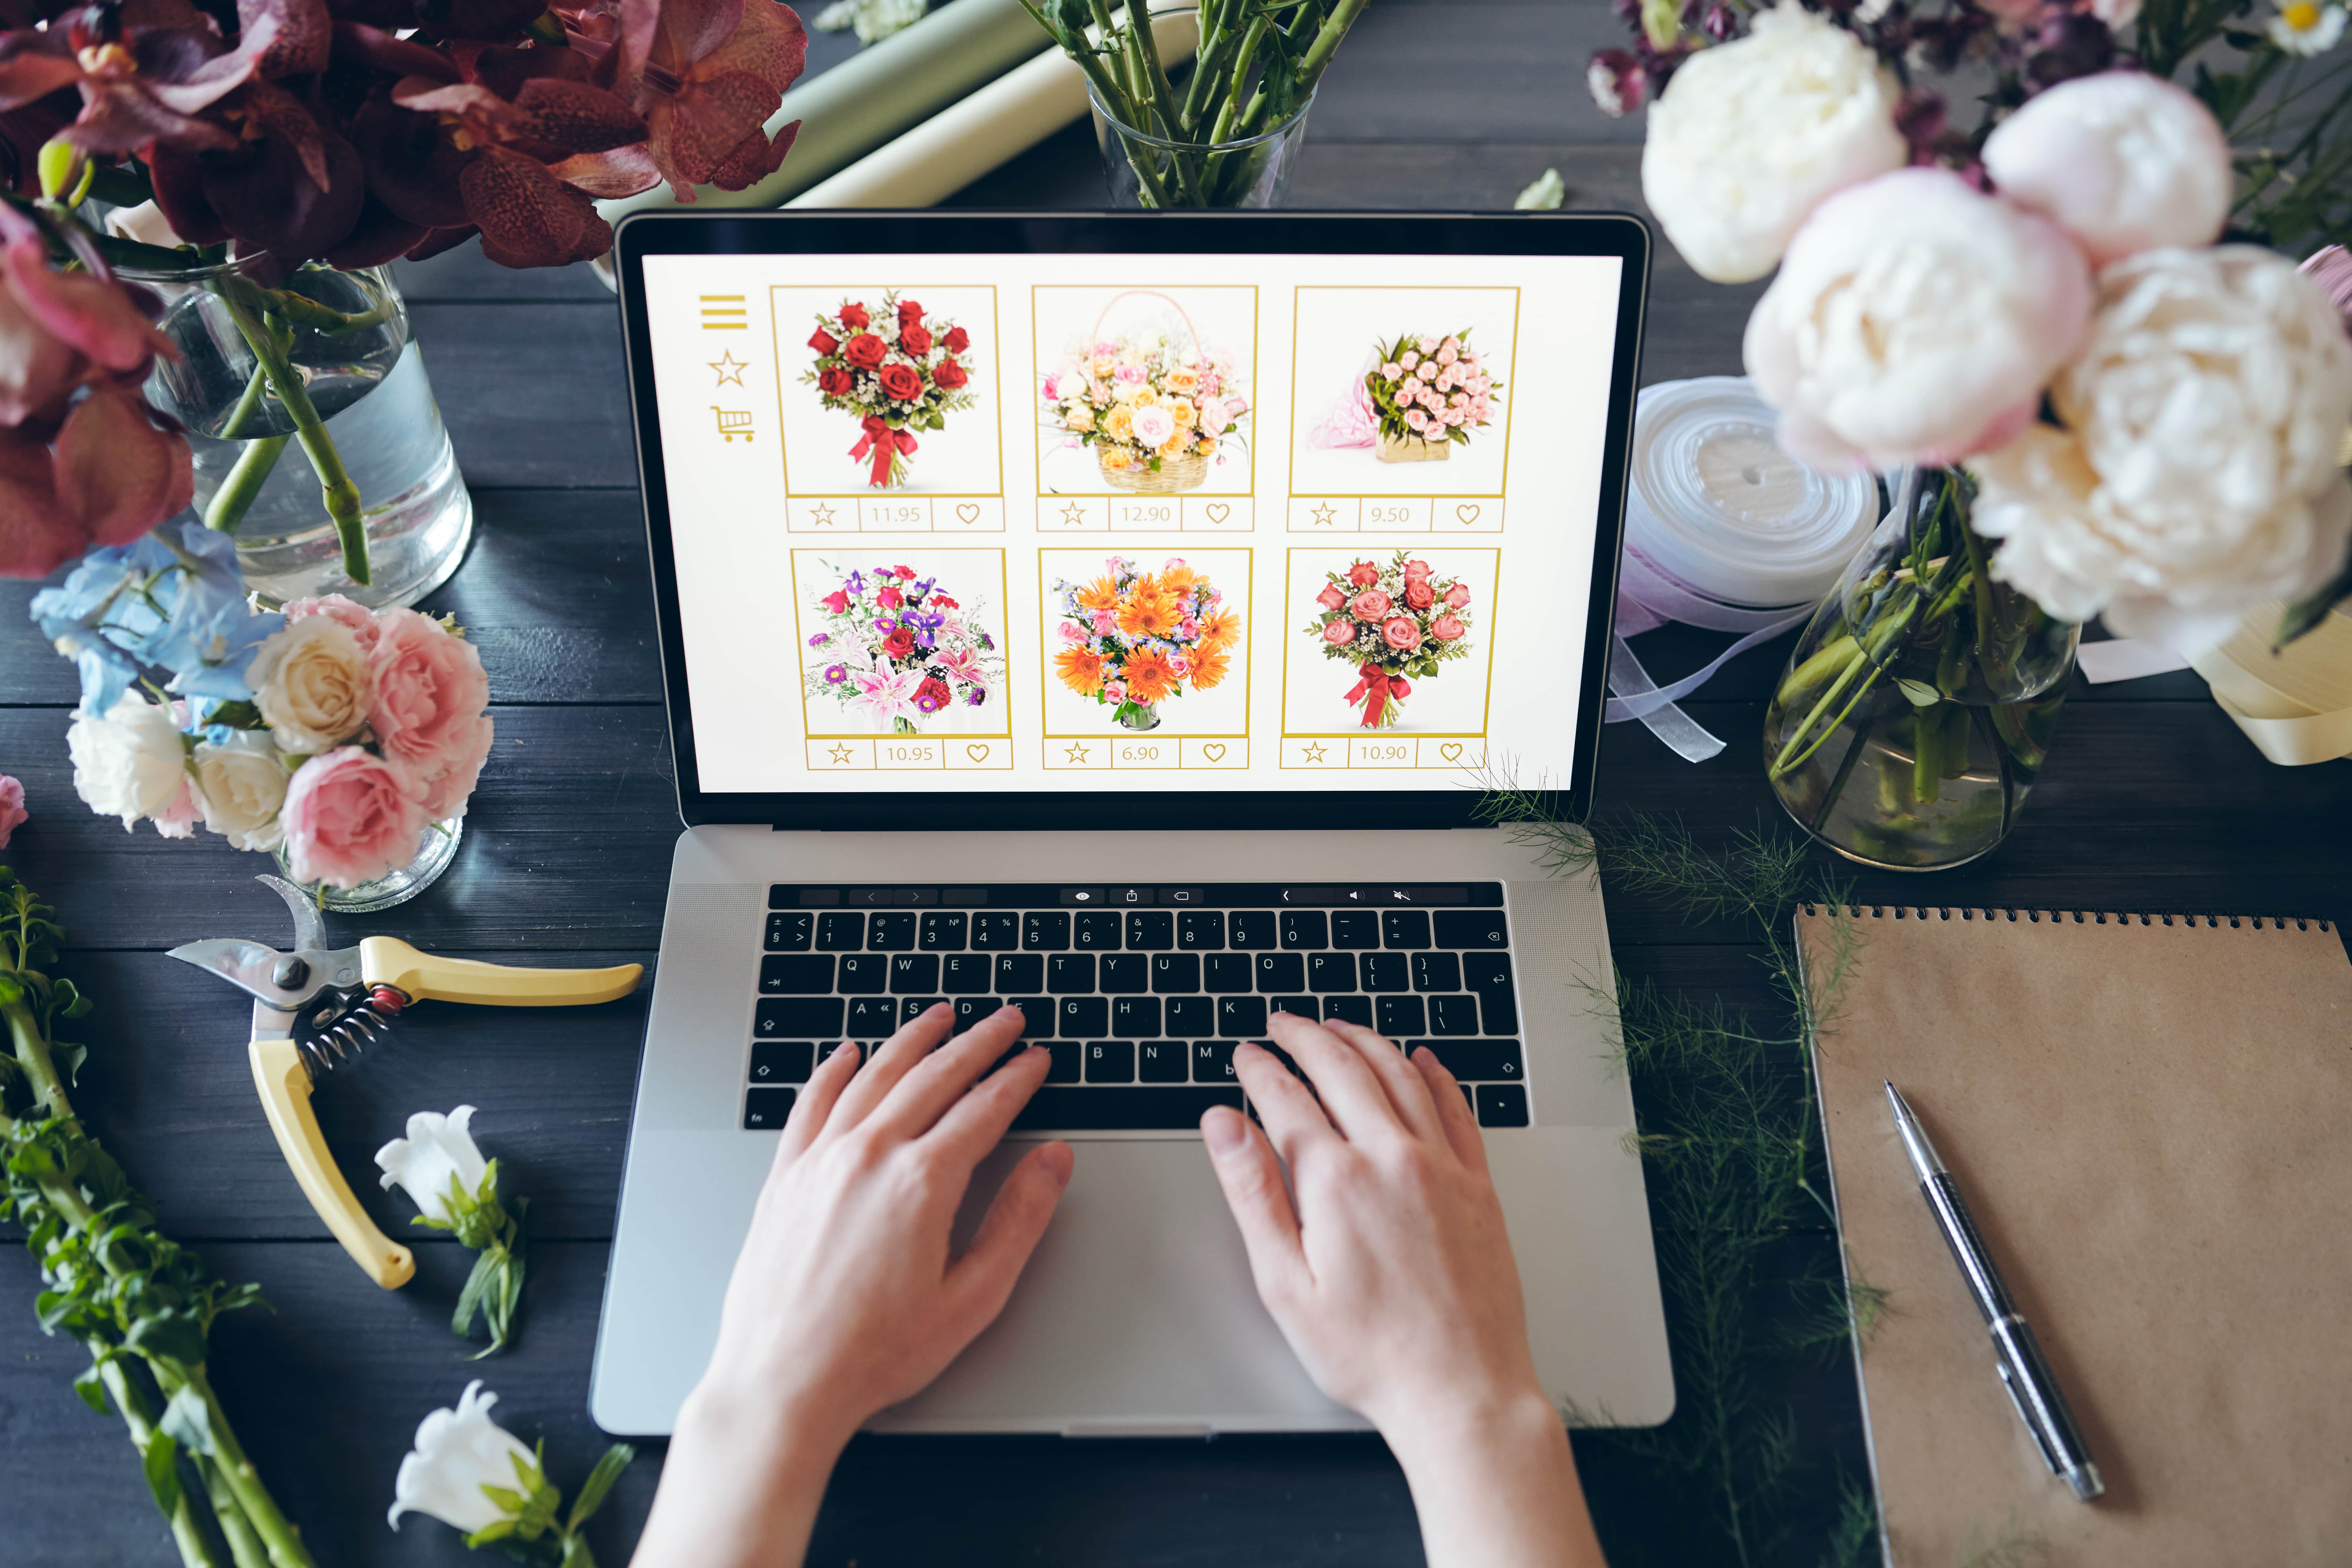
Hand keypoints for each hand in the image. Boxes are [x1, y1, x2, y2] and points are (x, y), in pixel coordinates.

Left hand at [632, 1005, 1069, 1567]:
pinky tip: (847, 1053)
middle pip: (934, 1075)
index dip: (1017, 1078)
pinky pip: (811, 1102)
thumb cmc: (874, 1353)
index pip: (984, 1108)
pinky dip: (833, 1070)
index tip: (1035, 1058)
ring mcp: (821, 1160)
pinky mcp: (785, 1176)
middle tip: (1005, 1021)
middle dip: (978, 1042)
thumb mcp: (972, 1297)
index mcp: (922, 1182)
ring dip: (913, 1040)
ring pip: (874, 1075)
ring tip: (940, 1017)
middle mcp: (869, 1155)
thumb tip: (1052, 1163)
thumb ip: (1018, 1221)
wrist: (783, 1381)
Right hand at [1202, 1014, 1602, 1567]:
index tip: (1246, 1055)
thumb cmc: (1371, 1351)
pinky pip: (1457, 1109)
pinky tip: (1423, 1060)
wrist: (1460, 1389)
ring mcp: (1443, 1168)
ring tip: (1338, 1026)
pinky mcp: (1479, 1186)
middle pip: (1343, 1070)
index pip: (1287, 1099)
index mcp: (1338, 1181)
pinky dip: (1436, 1075)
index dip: (1260, 1070)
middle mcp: (1394, 1159)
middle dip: (1306, 1038)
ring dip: (1364, 1042)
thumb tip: (1223, 1125)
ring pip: (1400, 1076)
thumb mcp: (1285, 1282)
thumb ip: (1252, 1192)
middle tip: (1284, 1024)